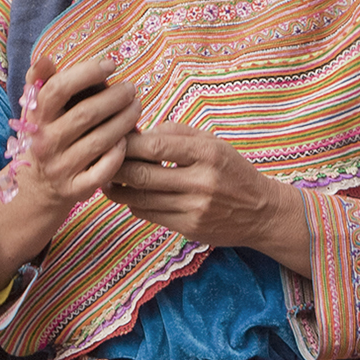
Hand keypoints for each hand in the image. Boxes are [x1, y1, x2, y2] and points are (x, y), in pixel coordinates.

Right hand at [6, 53, 138, 212]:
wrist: (37, 186)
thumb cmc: (45, 136)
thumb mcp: (36, 110)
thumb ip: (41, 82)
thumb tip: (46, 59)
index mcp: (35, 117)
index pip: (58, 89)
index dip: (86, 72)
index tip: (110, 64)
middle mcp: (45, 143)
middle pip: (85, 114)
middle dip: (115, 98)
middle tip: (131, 88)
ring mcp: (60, 167)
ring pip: (99, 141)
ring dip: (124, 121)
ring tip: (136, 107)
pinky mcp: (74, 189)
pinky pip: (103, 171)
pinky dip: (118, 154)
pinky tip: (127, 140)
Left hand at [105, 122, 310, 272]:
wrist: (261, 212)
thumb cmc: (231, 171)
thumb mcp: (212, 143)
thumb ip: (176, 133)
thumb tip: (137, 132)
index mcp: (207, 153)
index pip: (155, 145)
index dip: (127, 143)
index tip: (112, 138)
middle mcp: (202, 181)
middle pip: (142, 174)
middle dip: (115, 166)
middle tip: (99, 159)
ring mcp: (195, 207)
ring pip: (141, 198)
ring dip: (117, 188)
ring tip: (104, 178)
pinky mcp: (190, 228)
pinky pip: (150, 215)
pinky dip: (133, 204)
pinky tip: (127, 195)